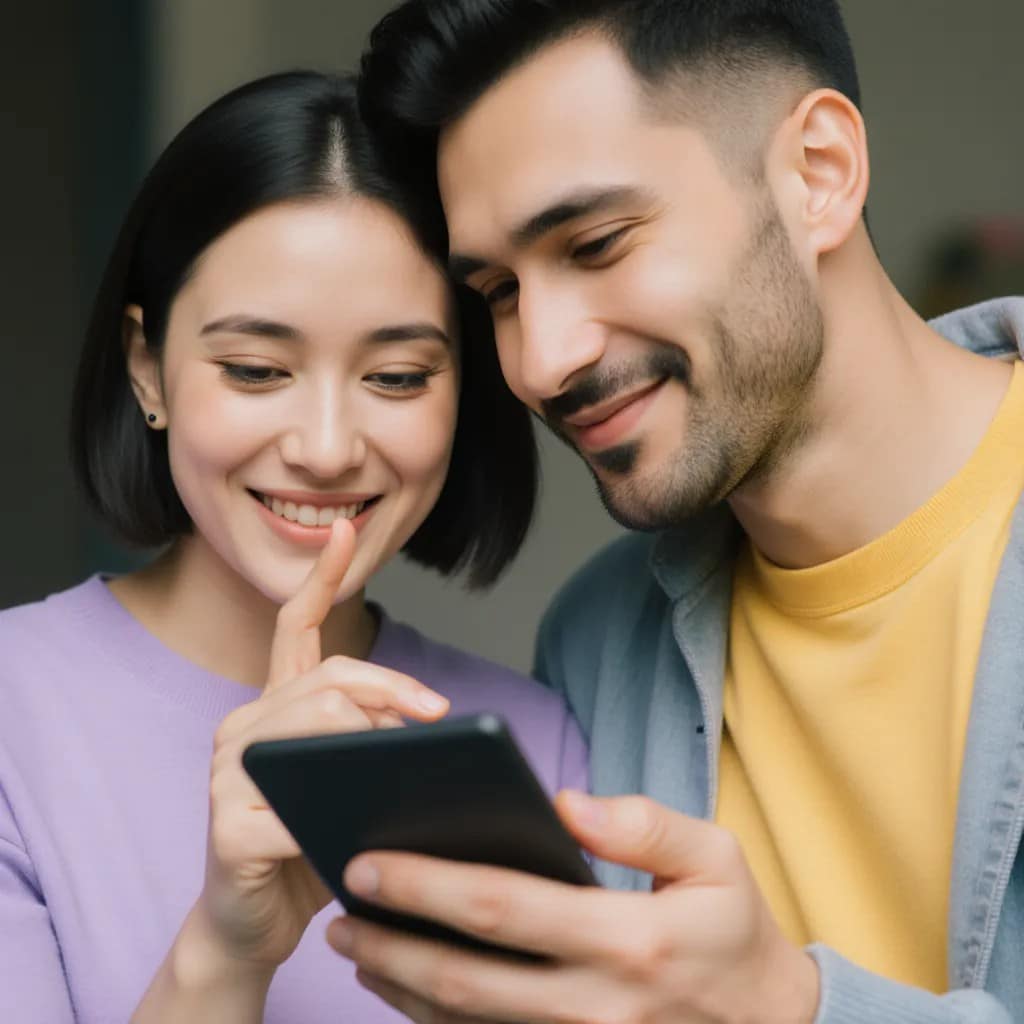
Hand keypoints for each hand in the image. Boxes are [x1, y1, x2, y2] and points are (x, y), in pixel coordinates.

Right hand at [194, 518, 450, 972]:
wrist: (251, 925)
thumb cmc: (309, 843)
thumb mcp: (345, 779)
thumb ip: (369, 740)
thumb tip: (423, 721)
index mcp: (272, 708)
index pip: (296, 628)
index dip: (321, 577)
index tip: (344, 531)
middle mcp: (241, 727)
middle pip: (330, 680)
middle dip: (393, 690)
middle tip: (436, 715)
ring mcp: (225, 773)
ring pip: (317, 724)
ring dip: (372, 744)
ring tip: (401, 775)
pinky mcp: (225, 825)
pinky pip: (297, 803)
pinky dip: (337, 814)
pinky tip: (353, 835)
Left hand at [326, 791, 819, 1023]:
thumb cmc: (735, 933)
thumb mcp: (717, 858)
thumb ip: (644, 824)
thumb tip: (567, 803)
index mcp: (625, 940)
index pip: (502, 907)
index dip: (427, 885)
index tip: (370, 861)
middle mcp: (592, 1004)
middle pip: (464, 975)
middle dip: (389, 938)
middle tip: (338, 904)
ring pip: (463, 1021)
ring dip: (397, 982)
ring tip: (351, 940)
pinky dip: (431, 1018)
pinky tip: (400, 985)